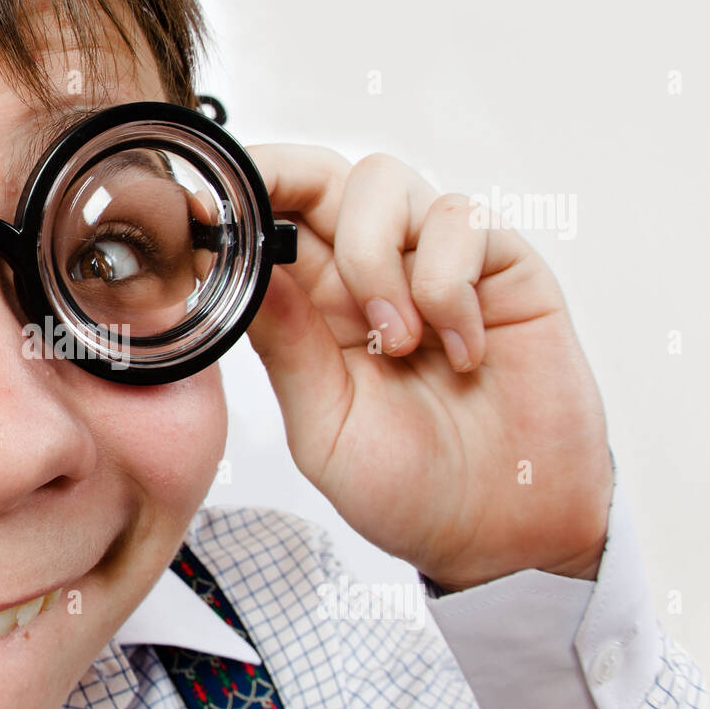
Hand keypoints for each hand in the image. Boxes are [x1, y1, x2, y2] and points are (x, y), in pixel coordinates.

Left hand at [243, 145, 612, 591]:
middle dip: (290, 183)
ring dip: (376, 259)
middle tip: (283, 243)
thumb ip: (287, 347)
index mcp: (312, 308)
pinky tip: (461, 349)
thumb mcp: (325, 428)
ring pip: (384, 182)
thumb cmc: (411, 491)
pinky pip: (462, 220)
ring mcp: (436, 263)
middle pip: (320, 176)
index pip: (268, 220)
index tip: (204, 213)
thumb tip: (239, 272)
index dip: (238, 198)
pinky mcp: (502, 266)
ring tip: (398, 344)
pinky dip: (449, 285)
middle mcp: (369, 272)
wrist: (505, 532)